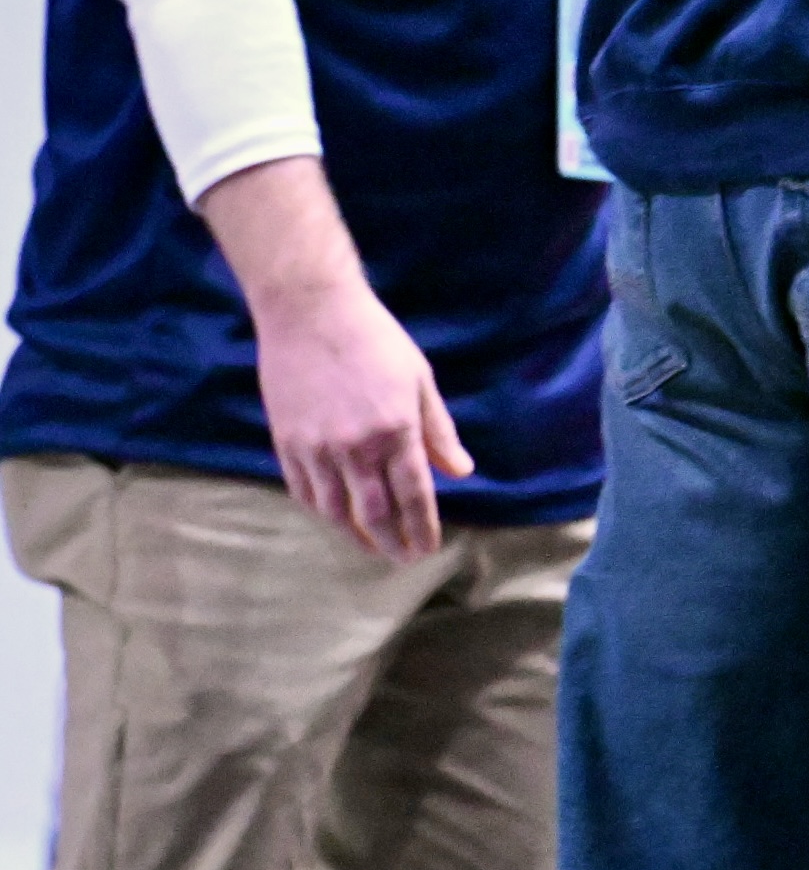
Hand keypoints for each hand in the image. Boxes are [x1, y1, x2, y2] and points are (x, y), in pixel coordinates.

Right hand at [252, 272, 474, 561]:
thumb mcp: (418, 378)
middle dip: (393, 542)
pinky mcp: (287, 444)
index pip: (413, 496)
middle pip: (375, 513)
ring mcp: (316, 448)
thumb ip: (438, 430)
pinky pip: (304, 493)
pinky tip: (336, 519)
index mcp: (395, 430)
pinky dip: (323, 513)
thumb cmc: (374, 339)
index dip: (423, 528)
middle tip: (405, 559)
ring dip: (357, 537)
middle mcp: (355, 447)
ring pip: (336, 511)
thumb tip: (461, 472)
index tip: (429, 549)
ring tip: (373, 548)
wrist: (309, 311)